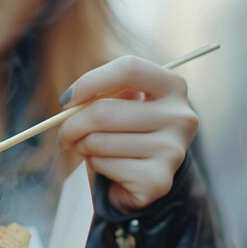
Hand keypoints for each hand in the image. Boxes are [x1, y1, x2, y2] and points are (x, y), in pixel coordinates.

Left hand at [58, 56, 198, 211]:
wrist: (145, 179)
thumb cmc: (126, 134)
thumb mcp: (118, 106)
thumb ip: (99, 96)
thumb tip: (71, 101)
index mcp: (173, 87)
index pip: (129, 68)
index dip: (90, 81)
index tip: (67, 100)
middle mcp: (181, 117)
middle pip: (105, 111)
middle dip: (72, 125)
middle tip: (65, 135)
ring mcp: (172, 150)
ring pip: (99, 141)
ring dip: (83, 147)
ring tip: (91, 150)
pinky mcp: (158, 180)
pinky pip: (106, 165)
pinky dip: (96, 166)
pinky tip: (108, 168)